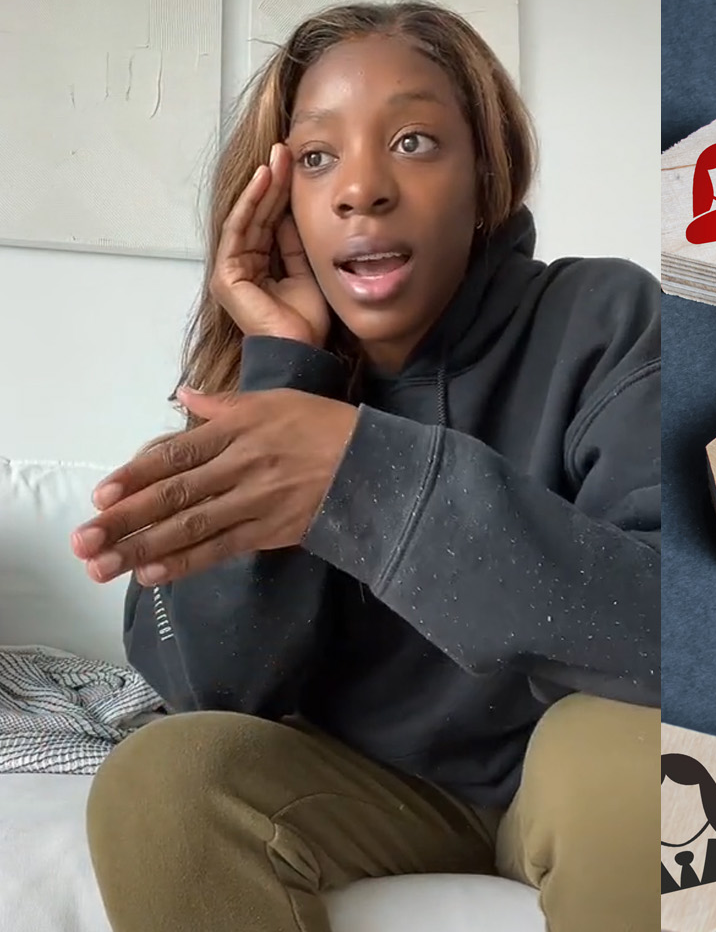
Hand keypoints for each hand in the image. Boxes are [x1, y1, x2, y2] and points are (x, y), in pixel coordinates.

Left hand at [71, 388, 358, 585]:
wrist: (378, 465)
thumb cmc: (326, 427)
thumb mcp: (277, 402)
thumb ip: (226, 403)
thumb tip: (185, 394)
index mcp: (238, 431)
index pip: (176, 455)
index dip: (135, 476)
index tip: (100, 496)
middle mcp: (241, 466)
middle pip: (173, 495)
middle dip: (123, 520)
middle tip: (82, 541)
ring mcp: (255, 502)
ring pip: (189, 527)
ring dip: (142, 548)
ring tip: (101, 566)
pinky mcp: (271, 531)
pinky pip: (221, 548)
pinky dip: (185, 562)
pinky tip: (152, 575)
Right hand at [211, 144, 329, 346]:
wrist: (302, 348)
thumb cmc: (306, 318)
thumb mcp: (306, 267)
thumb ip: (294, 241)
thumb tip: (292, 211)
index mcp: (259, 264)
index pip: (268, 220)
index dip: (281, 192)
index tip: (295, 165)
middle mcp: (242, 264)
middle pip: (257, 214)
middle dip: (272, 182)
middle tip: (285, 151)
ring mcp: (231, 268)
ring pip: (247, 217)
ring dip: (263, 186)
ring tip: (277, 159)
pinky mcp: (227, 274)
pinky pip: (239, 230)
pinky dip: (251, 204)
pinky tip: (265, 181)